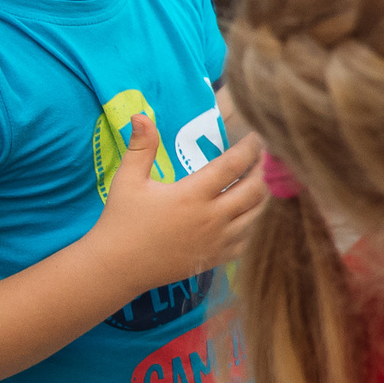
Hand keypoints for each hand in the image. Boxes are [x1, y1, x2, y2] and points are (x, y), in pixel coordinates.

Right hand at [88, 115, 267, 293]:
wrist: (117, 268)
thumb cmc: (121, 221)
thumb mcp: (127, 180)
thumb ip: (141, 147)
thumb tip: (141, 114)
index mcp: (191, 195)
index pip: (233, 165)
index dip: (251, 147)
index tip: (259, 135)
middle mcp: (211, 218)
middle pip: (255, 189)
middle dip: (264, 170)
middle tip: (266, 156)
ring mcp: (217, 241)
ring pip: (257, 215)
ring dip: (263, 195)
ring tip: (262, 179)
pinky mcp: (217, 258)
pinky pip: (249, 239)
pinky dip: (255, 222)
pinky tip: (251, 211)